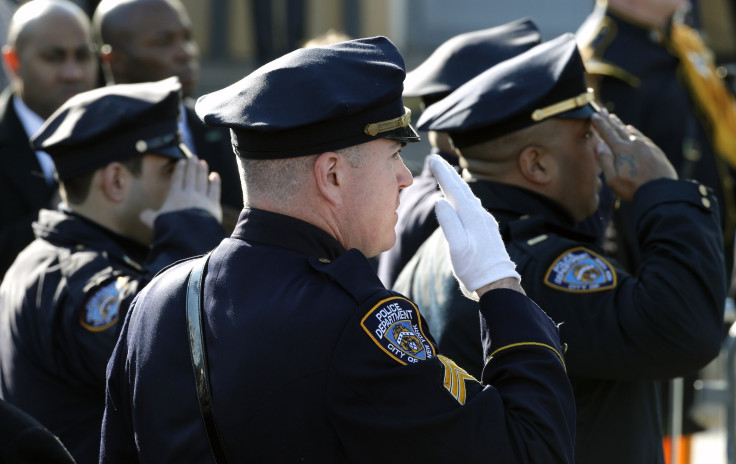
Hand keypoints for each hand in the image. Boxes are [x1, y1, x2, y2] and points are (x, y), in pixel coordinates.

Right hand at [140, 157, 222, 226]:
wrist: (188, 235)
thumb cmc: (171, 228)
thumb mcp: (156, 222)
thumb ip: (150, 216)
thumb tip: (143, 214)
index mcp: (175, 196)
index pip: (178, 179)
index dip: (180, 169)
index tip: (181, 161)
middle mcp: (189, 194)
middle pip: (190, 177)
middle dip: (191, 166)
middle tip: (193, 157)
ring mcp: (202, 199)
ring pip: (202, 181)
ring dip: (202, 171)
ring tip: (202, 162)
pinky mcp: (213, 205)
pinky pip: (214, 191)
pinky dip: (215, 183)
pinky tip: (215, 176)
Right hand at [429, 154, 520, 300]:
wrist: (496, 282)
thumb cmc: (474, 268)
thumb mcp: (457, 246)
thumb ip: (448, 222)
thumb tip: (440, 200)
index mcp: (471, 216)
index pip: (454, 188)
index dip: (443, 173)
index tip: (432, 158)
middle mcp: (480, 215)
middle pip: (462, 189)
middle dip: (448, 173)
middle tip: (436, 160)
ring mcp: (485, 222)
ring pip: (469, 197)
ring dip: (456, 184)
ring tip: (447, 175)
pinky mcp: (486, 230)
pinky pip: (472, 207)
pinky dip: (463, 197)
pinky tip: (462, 199)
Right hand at [592, 110, 676, 201]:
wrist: (661, 191)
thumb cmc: (633, 188)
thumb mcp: (612, 179)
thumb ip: (605, 160)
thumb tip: (599, 144)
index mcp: (621, 150)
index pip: (607, 133)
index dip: (600, 124)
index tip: (593, 115)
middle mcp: (634, 144)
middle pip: (618, 129)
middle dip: (609, 120)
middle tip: (602, 111)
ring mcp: (646, 146)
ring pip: (631, 131)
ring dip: (621, 124)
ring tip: (614, 118)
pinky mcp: (655, 151)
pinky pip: (642, 137)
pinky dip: (635, 132)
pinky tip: (632, 130)